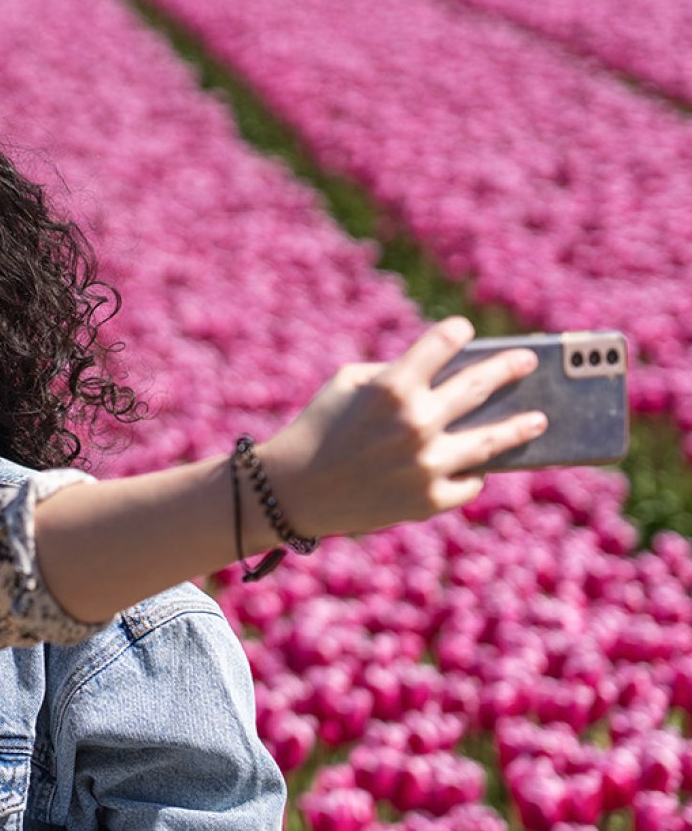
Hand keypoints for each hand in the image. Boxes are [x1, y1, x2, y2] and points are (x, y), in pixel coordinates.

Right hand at [256, 317, 546, 539]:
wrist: (292, 491)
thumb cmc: (319, 427)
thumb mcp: (348, 384)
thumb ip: (396, 374)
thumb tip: (450, 375)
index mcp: (393, 386)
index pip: (443, 342)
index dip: (457, 332)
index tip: (466, 330)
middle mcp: (417, 422)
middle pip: (479, 385)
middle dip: (508, 368)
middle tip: (526, 361)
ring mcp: (428, 464)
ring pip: (492, 440)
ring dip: (520, 426)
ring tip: (538, 419)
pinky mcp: (429, 500)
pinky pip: (468, 481)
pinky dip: (472, 472)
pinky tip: (479, 467)